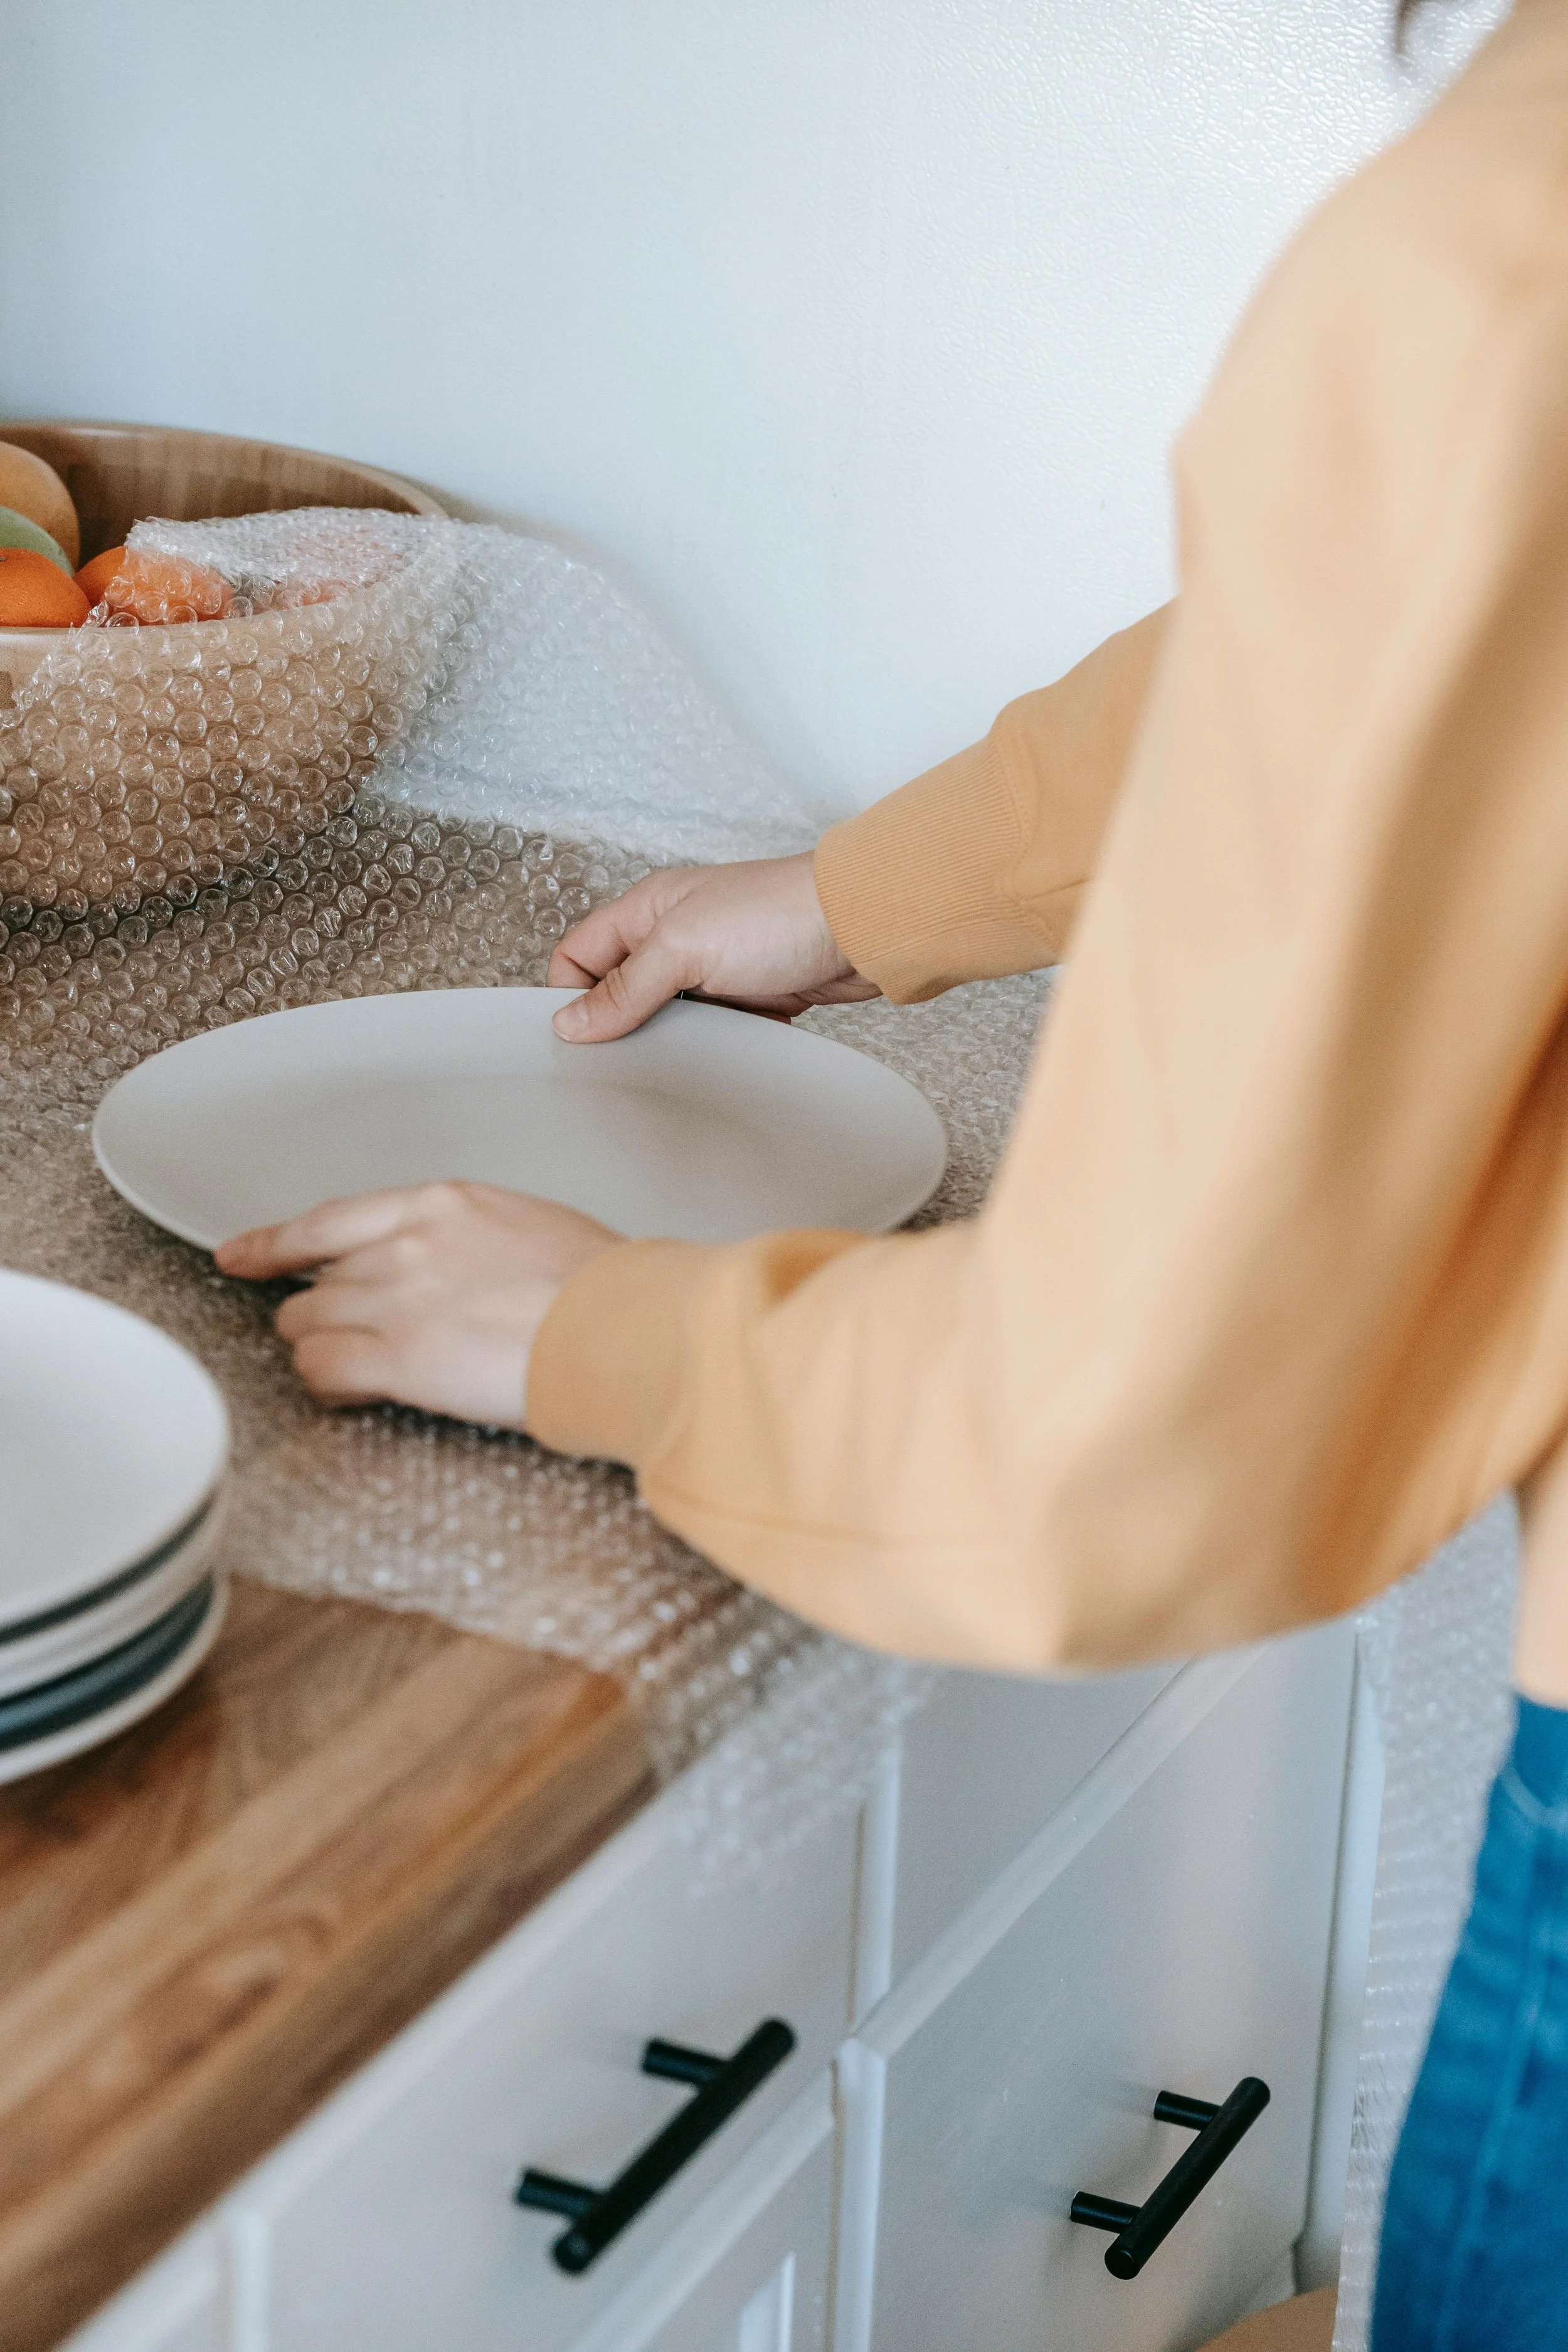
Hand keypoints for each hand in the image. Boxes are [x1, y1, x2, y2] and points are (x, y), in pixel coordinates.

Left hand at [215, 1182, 618, 1426]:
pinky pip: (320, 1367)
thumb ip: (474, 1239)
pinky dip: (327, 1383)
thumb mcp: (530, 1227)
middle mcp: (406, 1242)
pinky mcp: (397, 1356)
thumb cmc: (603, 1286)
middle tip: (349, 1341)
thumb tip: (461, 1268)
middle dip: (323, 1314)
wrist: (622, 1323)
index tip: (241, 1254)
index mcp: (442, 1204)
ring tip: (360, 1373)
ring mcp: (396, 1298)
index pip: (331, 1220)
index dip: (276, 1243)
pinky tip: (352, 1391)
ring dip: (323, 1350)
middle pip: (316, 1282)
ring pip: (306, 1324)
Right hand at [547, 850, 879, 1041]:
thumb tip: (571, 1023)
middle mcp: (676, 936)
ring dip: (669, 1042)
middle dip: (618, 1027)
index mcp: (648, 910)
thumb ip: (626, 987)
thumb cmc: (778, 915)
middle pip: (621, 991)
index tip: (578, 1039)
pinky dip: (712, 1048)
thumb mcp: (683, 947)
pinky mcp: (751, 995)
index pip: (580, 954)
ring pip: (668, 1017)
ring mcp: (715, 967)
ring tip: (671, 1067)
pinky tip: (716, 1063)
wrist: (864, 928)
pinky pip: (714, 1032)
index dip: (570, 995)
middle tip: (619, 1065)